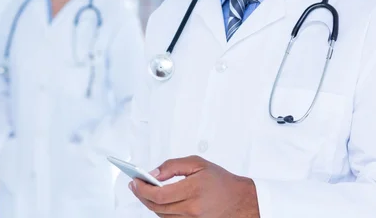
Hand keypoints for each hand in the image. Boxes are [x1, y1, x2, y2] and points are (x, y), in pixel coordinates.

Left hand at [129, 155, 259, 217]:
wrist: (241, 201)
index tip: (134, 181)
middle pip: (156, 207)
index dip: (142, 189)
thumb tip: (153, 173)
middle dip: (141, 195)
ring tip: (144, 191)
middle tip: (134, 185)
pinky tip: (157, 201)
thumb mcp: (197, 163)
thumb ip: (172, 166)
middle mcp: (192, 209)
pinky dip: (161, 211)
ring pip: (161, 215)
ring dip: (149, 203)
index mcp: (193, 190)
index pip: (158, 195)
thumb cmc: (220, 180)